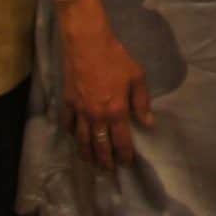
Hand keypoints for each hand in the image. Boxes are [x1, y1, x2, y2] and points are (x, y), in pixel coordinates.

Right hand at [58, 8, 151, 167]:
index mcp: (117, 111)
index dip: (124, 155)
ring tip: (90, 162)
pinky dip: (71, 133)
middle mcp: (97, 116)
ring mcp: (79, 111)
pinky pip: (68, 124)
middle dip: (104, 160)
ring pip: (82, 139)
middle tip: (107, 171)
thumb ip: (142, 102)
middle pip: (100, 145)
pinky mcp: (67, 102)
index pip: (121, 141)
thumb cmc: (116, 58)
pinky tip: (73, 138)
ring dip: (87, 153)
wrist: (87, 44)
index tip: (127, 164)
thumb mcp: (137, 77)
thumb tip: (148, 123)